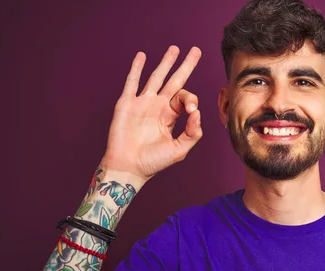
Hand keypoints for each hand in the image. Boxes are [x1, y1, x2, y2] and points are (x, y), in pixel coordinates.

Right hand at [100, 45, 202, 180]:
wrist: (129, 167)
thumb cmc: (153, 162)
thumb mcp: (180, 150)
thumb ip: (192, 132)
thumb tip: (197, 112)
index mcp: (170, 116)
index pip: (184, 98)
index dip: (190, 99)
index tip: (190, 109)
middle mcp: (157, 107)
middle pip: (174, 80)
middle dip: (185, 66)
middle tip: (196, 51)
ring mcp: (142, 103)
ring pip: (156, 77)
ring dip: (165, 62)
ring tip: (175, 49)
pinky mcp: (127, 104)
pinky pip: (132, 82)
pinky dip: (137, 69)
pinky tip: (142, 56)